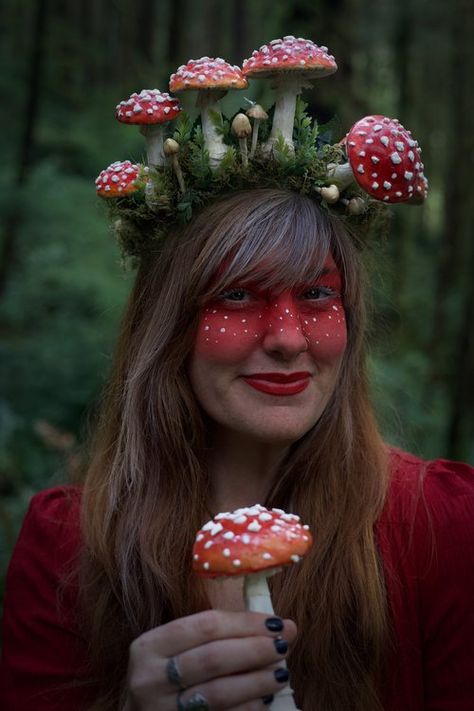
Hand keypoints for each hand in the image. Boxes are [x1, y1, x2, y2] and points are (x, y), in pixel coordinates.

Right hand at [123, 609, 296, 709]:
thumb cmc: (171, 677)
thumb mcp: (186, 649)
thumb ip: (230, 633)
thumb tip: (286, 626)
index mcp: (150, 646)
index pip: (206, 624)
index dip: (245, 622)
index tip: (275, 622)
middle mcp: (149, 679)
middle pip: (213, 658)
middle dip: (254, 650)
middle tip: (283, 646)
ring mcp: (162, 710)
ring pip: (218, 693)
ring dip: (256, 681)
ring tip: (280, 673)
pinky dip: (247, 708)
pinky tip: (264, 699)